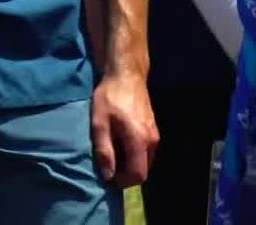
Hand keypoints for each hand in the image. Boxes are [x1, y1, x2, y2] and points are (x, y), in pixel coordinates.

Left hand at [91, 71, 158, 188]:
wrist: (126, 74)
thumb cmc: (110, 97)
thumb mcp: (100, 123)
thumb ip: (104, 151)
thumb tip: (107, 175)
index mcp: (139, 141)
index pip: (138, 175)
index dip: (123, 181)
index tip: (108, 175)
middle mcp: (152, 140)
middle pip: (143, 170)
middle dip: (126, 173)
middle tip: (108, 163)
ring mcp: (155, 134)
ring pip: (145, 160)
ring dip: (130, 162)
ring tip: (112, 151)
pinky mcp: (153, 128)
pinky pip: (146, 150)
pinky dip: (134, 153)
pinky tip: (120, 141)